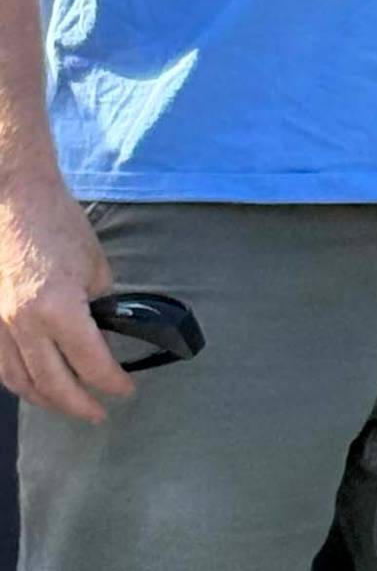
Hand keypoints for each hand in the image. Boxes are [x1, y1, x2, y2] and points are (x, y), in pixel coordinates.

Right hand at [0, 168, 133, 422]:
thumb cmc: (57, 224)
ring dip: (47, 401)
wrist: (13, 200)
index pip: (90, 363)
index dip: (111, 383)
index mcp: (58, 309)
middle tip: (99, 414)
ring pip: (20, 383)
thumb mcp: (95, 263)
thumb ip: (100, 301)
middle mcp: (23, 325)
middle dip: (79, 405)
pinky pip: (2, 366)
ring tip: (70, 405)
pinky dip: (21, 383)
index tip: (126, 391)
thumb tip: (103, 327)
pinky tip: (36, 386)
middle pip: (52, 385)